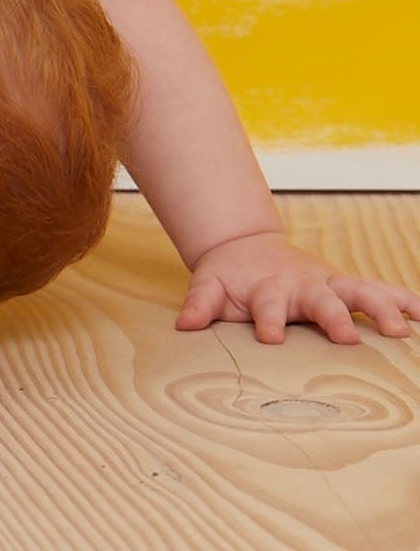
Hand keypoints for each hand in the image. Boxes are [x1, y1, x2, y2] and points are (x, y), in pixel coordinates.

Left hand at [177, 230, 419, 344]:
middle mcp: (303, 286)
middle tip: (348, 337)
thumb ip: (199, 304)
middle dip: (333, 317)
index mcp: (268, 290)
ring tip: (402, 329)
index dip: (268, 321)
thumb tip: (184, 324)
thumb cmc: (230, 277)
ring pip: (358, 292)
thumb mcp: (209, 286)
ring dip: (380, 308)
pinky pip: (379, 291)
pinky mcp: (344, 286)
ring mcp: (327, 284)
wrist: (246, 246)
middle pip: (321, 300)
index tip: (270, 337)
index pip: (268, 308)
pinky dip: (402, 299)